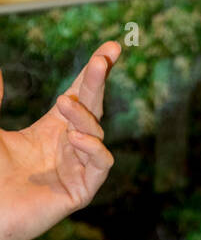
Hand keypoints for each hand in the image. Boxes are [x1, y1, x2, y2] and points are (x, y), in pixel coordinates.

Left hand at [0, 41, 120, 239]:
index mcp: (52, 129)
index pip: (81, 95)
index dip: (93, 72)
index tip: (109, 48)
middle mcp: (69, 145)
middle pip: (93, 106)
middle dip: (99, 81)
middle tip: (102, 58)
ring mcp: (77, 168)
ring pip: (95, 133)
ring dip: (83, 116)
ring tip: (64, 103)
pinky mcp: (81, 191)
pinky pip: (100, 164)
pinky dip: (93, 148)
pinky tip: (74, 138)